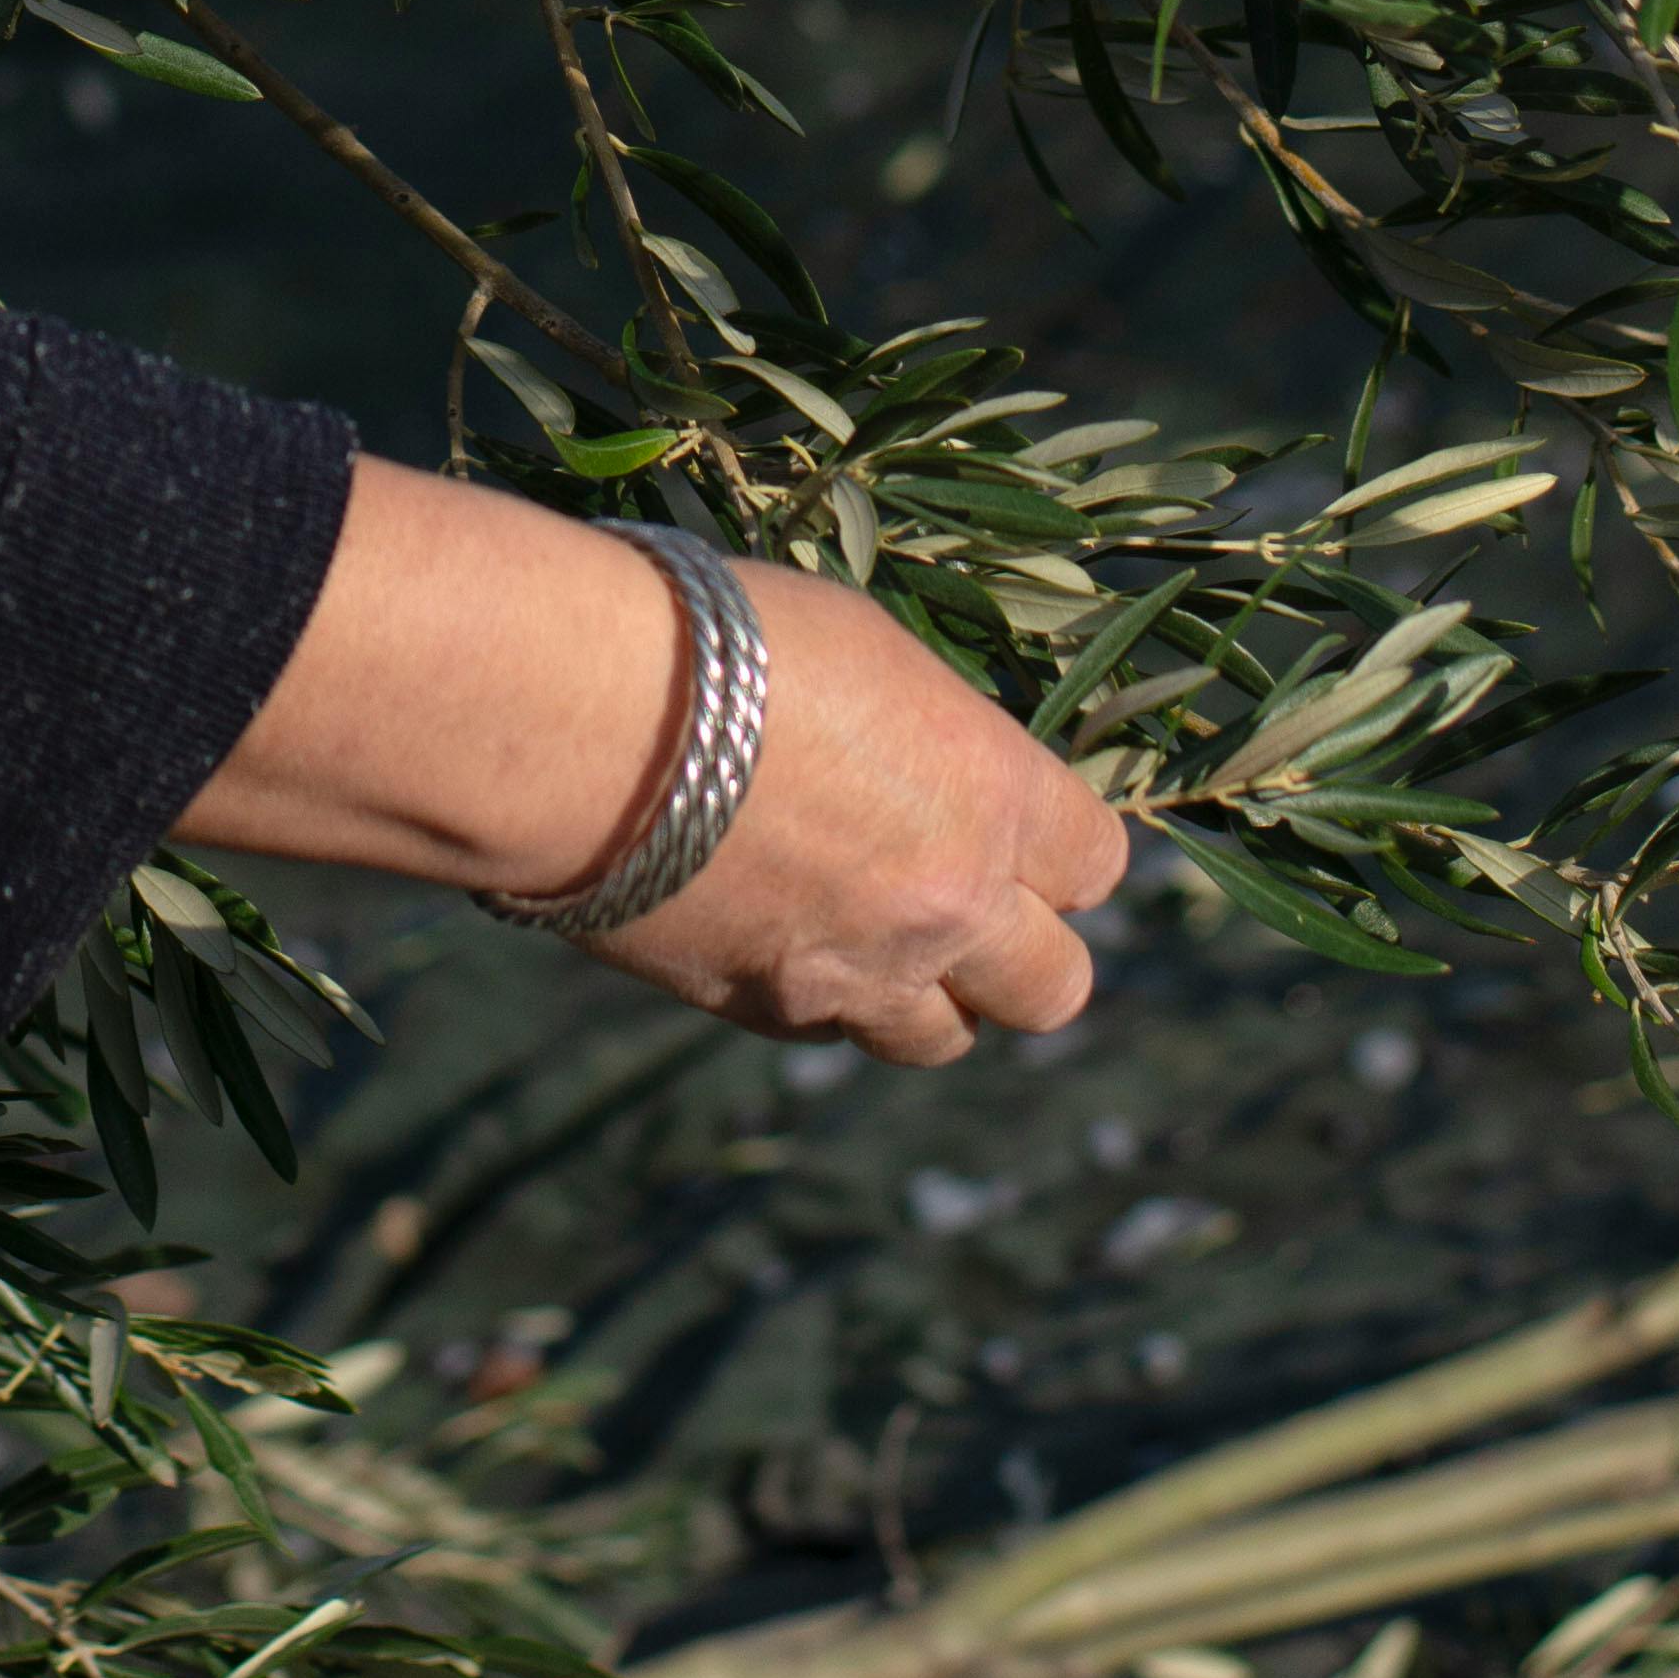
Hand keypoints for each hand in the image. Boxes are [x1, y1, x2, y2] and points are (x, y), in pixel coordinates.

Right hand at [585, 556, 1124, 1060]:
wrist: (581, 718)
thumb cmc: (724, 639)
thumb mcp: (865, 650)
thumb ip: (931, 739)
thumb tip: (942, 775)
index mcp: (990, 795)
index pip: (1097, 863)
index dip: (1064, 846)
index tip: (1023, 821)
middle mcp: (947, 904)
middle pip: (1056, 987)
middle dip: (1026, 948)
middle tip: (968, 896)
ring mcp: (855, 975)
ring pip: (944, 1038)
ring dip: (930, 992)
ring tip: (876, 926)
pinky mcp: (761, 1010)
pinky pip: (830, 1030)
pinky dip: (824, 994)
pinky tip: (778, 923)